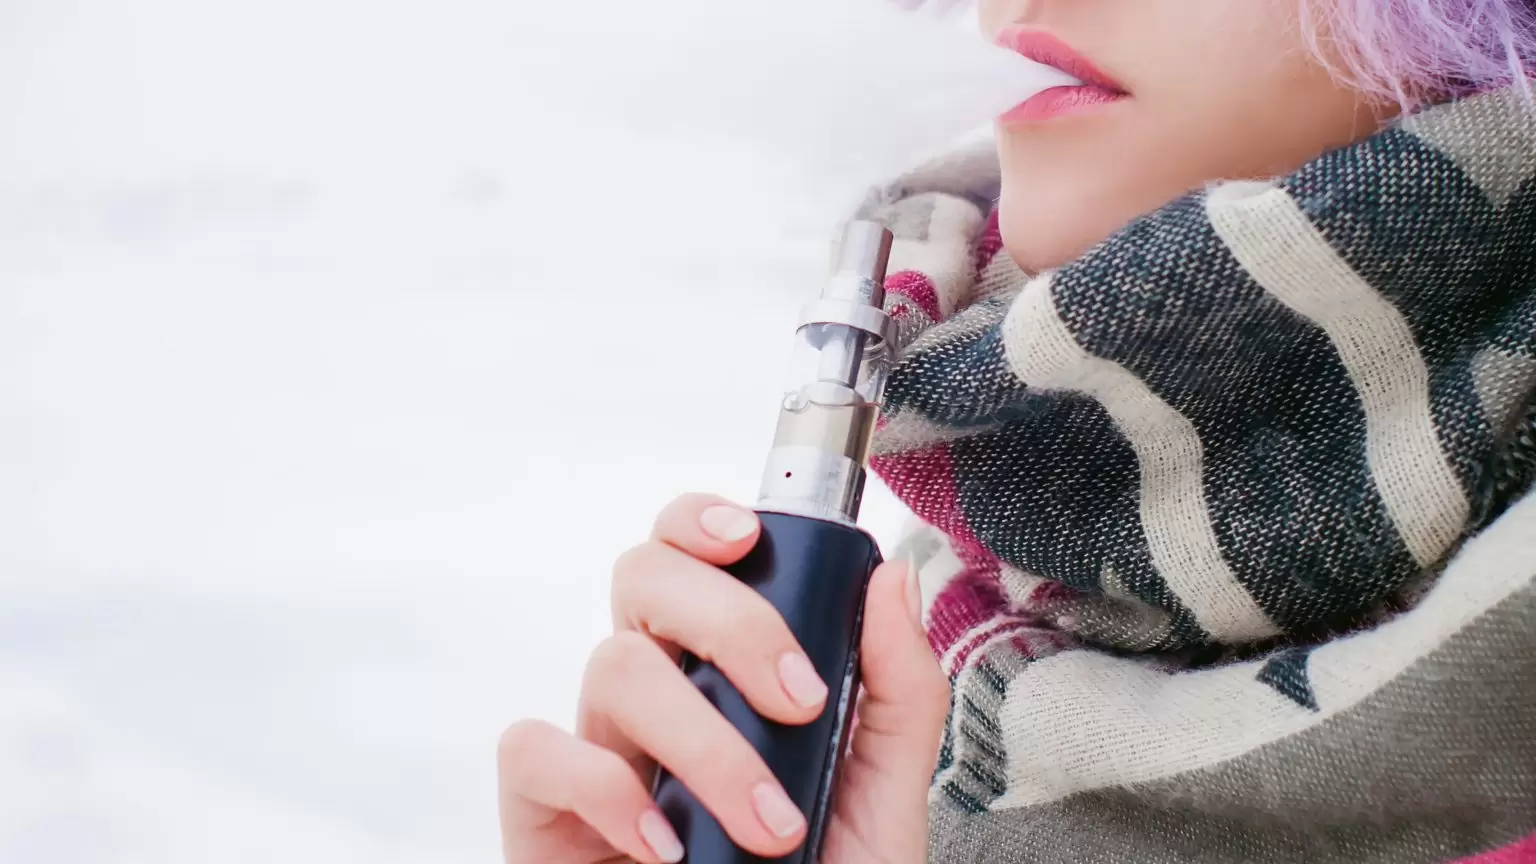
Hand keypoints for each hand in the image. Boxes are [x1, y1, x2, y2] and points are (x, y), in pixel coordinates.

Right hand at [497, 493, 949, 862]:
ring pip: (612, 666)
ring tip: (768, 825)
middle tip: (798, 700)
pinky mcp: (544, 812)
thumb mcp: (885, 792)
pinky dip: (607, 789)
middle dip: (727, 619)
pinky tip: (666, 844)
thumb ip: (898, 686)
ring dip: (704, 741)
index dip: (698, 518)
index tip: (749, 538)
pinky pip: (535, 749)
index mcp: (723, 669)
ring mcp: (599, 748)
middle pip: (642, 576)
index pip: (686, 553)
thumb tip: (890, 575)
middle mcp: (656, 693)